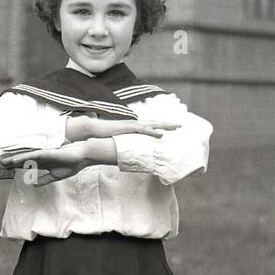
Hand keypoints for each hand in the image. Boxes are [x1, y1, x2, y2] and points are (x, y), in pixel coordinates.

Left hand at [0, 140, 91, 172]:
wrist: (82, 157)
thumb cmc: (72, 165)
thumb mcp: (56, 176)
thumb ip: (44, 180)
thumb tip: (33, 184)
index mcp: (43, 163)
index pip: (27, 166)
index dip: (17, 168)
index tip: (7, 170)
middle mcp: (41, 158)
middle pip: (23, 161)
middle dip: (12, 163)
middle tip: (0, 165)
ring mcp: (43, 155)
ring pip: (25, 157)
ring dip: (14, 160)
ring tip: (4, 162)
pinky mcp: (46, 153)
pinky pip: (32, 156)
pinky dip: (23, 158)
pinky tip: (15, 160)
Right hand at [66, 114, 181, 139]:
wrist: (94, 130)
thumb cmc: (105, 136)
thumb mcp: (118, 140)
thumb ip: (125, 143)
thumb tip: (129, 151)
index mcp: (133, 127)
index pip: (150, 126)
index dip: (160, 126)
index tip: (171, 128)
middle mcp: (135, 124)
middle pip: (155, 123)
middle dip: (168, 124)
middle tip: (180, 125)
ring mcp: (132, 125)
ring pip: (152, 125)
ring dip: (164, 125)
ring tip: (176, 127)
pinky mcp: (128, 128)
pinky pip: (143, 130)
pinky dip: (153, 131)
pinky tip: (161, 134)